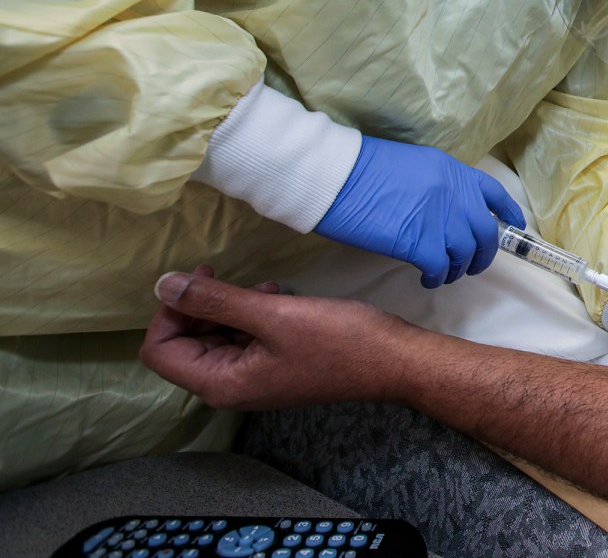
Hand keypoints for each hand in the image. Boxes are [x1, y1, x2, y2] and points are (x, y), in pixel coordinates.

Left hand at [140, 267, 413, 410]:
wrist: (394, 361)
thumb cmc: (336, 340)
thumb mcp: (272, 314)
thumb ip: (215, 300)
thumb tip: (163, 285)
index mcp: (220, 383)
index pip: (159, 350)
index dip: (170, 311)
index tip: (200, 279)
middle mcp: (229, 387)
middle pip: (184, 343)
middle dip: (200, 306)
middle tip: (225, 274)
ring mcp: (253, 378)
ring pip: (215, 337)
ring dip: (228, 307)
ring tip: (260, 286)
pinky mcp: (274, 366)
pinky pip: (242, 339)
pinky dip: (249, 314)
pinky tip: (275, 295)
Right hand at [315, 135, 524, 287]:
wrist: (334, 176)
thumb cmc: (362, 169)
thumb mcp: (412, 166)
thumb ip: (437, 187)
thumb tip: (445, 212)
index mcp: (452, 170)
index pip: (493, 193)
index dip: (507, 213)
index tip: (513, 226)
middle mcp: (453, 194)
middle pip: (485, 232)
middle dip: (484, 254)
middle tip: (472, 266)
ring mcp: (439, 218)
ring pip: (465, 254)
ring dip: (457, 268)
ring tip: (442, 274)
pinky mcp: (419, 242)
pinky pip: (440, 268)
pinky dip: (437, 277)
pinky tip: (427, 279)